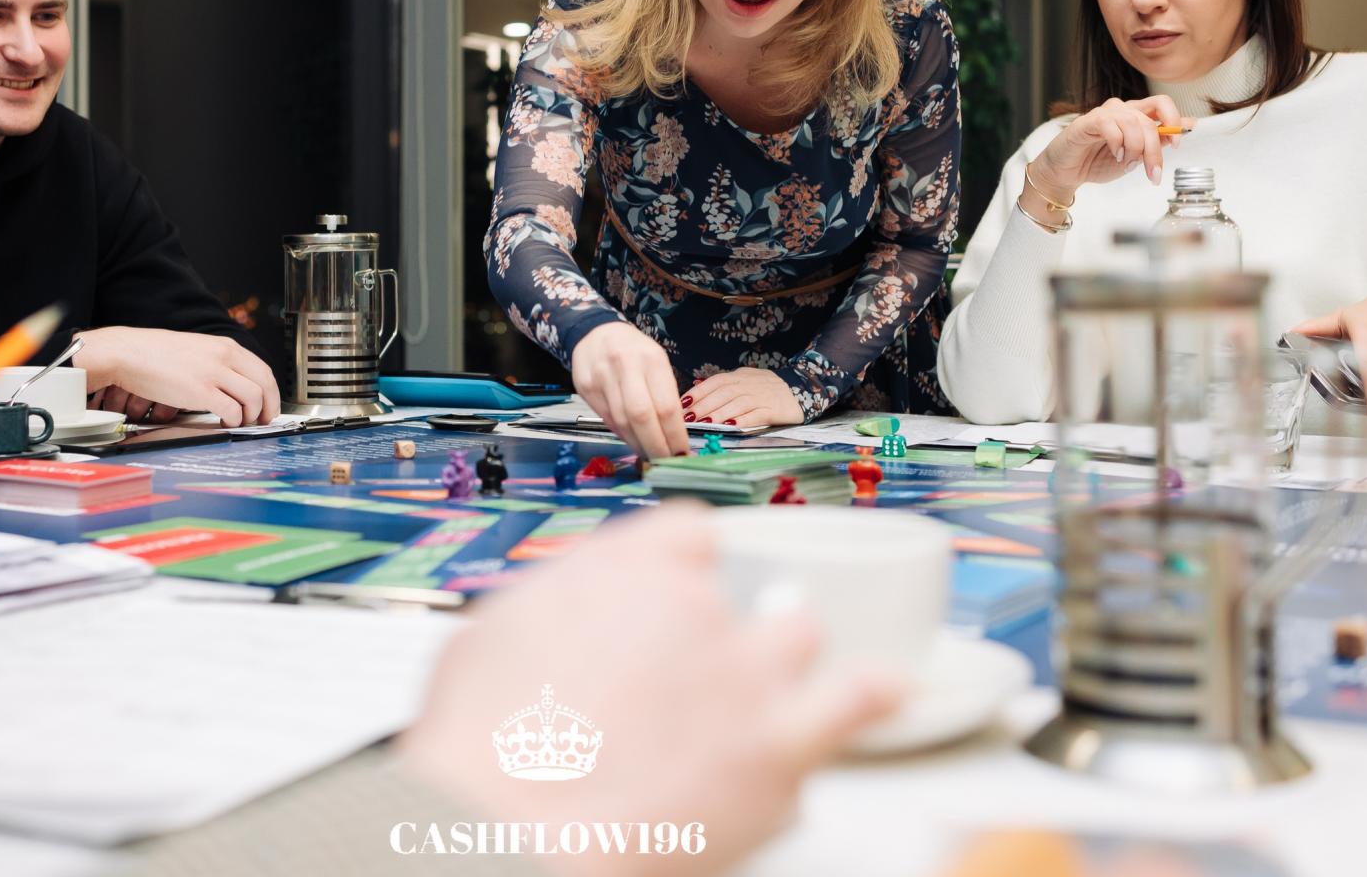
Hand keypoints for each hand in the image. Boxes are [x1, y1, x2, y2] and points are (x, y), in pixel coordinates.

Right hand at [76, 327, 279, 426]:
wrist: (129, 352)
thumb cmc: (156, 353)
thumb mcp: (197, 349)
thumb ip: (218, 361)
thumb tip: (235, 383)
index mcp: (225, 346)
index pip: (263, 369)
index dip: (271, 392)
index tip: (268, 405)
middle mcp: (224, 356)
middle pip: (265, 383)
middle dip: (269, 406)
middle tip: (263, 420)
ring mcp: (213, 373)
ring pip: (253, 398)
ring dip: (252, 415)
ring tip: (241, 423)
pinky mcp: (200, 390)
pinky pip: (231, 410)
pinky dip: (234, 421)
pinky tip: (225, 423)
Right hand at [397, 507, 901, 875]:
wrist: (502, 829)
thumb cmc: (477, 748)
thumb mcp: (492, 633)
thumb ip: (560, 604)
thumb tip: (579, 610)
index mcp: (624, 570)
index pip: (688, 538)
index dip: (684, 568)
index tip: (680, 589)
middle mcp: (694, 607)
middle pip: (742, 591)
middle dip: (728, 625)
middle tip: (699, 673)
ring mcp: (745, 675)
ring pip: (798, 635)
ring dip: (783, 662)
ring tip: (760, 698)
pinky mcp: (779, 750)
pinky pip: (855, 701)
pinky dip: (875, 692)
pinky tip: (888, 689)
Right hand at [569, 321, 688, 456]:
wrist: (595, 332)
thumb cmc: (633, 350)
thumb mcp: (656, 361)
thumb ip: (664, 393)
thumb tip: (672, 434)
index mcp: (651, 359)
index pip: (666, 406)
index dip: (675, 435)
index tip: (682, 451)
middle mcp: (625, 366)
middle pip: (642, 417)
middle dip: (656, 446)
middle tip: (666, 461)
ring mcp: (602, 377)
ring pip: (622, 422)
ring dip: (638, 444)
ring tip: (651, 454)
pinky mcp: (585, 387)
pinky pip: (606, 419)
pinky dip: (622, 434)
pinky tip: (632, 440)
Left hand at [682, 367, 802, 428]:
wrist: (802, 387)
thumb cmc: (767, 388)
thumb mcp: (745, 380)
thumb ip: (723, 385)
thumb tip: (695, 391)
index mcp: (739, 376)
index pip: (714, 382)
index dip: (697, 393)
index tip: (682, 404)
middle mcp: (749, 384)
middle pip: (722, 393)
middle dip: (703, 406)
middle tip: (687, 419)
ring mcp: (762, 396)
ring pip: (736, 404)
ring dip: (718, 414)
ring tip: (703, 424)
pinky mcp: (774, 409)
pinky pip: (755, 414)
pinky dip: (742, 420)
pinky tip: (730, 426)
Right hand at [1029, 95, 1192, 197]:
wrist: (1066, 173)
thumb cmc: (1096, 162)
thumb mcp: (1135, 157)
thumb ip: (1157, 142)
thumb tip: (1186, 128)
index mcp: (1135, 116)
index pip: (1162, 104)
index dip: (1175, 120)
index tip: (1178, 144)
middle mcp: (1122, 110)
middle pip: (1151, 117)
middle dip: (1155, 148)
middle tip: (1152, 172)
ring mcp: (1104, 113)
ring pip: (1133, 122)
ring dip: (1136, 149)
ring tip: (1127, 164)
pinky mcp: (1087, 121)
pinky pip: (1110, 124)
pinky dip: (1117, 143)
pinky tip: (1115, 155)